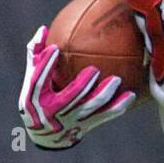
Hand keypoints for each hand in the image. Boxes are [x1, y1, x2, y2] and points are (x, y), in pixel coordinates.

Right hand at [18, 26, 135, 149]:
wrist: (46, 134)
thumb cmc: (40, 96)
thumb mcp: (32, 79)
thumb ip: (36, 54)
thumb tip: (43, 28)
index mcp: (35, 98)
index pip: (38, 80)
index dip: (45, 65)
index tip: (55, 48)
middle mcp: (53, 111)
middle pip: (69, 97)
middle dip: (82, 84)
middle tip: (95, 69)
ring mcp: (71, 120)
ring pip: (90, 107)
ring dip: (104, 95)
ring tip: (117, 80)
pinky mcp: (85, 125)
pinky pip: (104, 116)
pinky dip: (118, 106)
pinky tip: (132, 95)